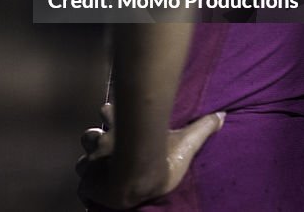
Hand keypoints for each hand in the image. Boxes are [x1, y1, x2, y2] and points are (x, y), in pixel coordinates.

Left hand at [75, 103, 225, 209]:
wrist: (140, 179)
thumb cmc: (161, 159)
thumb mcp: (185, 143)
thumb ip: (201, 128)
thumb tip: (221, 115)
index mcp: (119, 129)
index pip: (106, 113)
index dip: (108, 115)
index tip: (110, 115)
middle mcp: (102, 141)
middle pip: (89, 135)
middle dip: (95, 139)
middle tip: (106, 149)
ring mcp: (93, 161)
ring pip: (82, 160)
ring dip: (89, 164)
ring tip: (100, 173)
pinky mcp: (88, 181)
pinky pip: (83, 184)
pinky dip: (88, 186)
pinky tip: (95, 191)